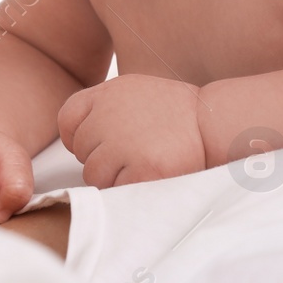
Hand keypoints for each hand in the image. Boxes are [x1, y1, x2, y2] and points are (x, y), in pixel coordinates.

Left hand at [58, 74, 206, 187]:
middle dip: (103, 159)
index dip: (80, 137)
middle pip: (81, 151)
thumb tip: (76, 140)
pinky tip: (152, 173)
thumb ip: (104, 108)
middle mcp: (109, 114)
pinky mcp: (141, 169)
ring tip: (145, 162)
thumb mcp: (135, 92)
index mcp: (108, 92)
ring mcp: (123, 143)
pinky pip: (117, 190)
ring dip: (116, 177)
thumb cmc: (177, 114)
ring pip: (95, 175)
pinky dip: (132, 188)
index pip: (68, 120)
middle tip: (135, 152)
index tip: (101, 142)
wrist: (215, 122)